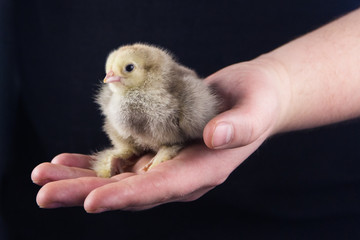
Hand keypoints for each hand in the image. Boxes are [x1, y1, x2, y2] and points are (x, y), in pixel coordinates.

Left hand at [31, 58, 287, 211]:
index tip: (93, 202)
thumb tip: (214, 137)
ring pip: (117, 177)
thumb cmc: (256, 103)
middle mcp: (178, 174)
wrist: (248, 98)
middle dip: (87, 193)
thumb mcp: (255, 110)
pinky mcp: (154, 149)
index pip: (162, 188)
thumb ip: (239, 126)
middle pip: (129, 189)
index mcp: (203, 171)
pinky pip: (119, 160)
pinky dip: (91, 162)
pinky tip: (64, 161)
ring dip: (79, 179)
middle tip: (44, 196)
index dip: (129, 196)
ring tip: (41, 177)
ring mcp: (164, 164)